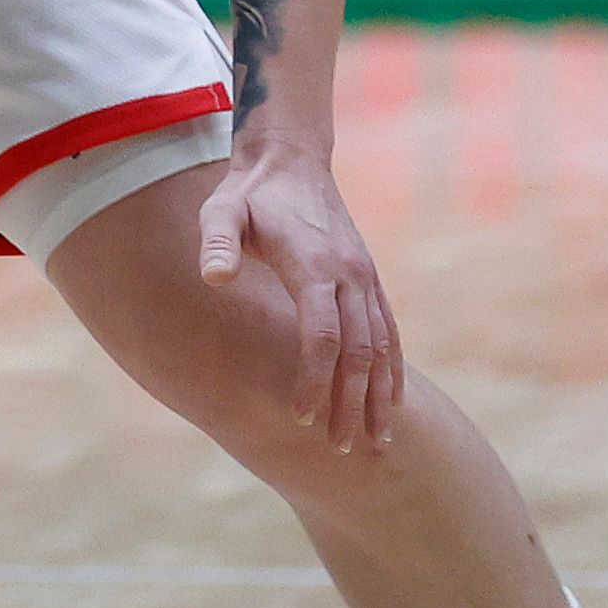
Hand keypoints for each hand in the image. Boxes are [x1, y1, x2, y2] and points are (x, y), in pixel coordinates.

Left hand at [199, 141, 401, 454]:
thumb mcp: (221, 210)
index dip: (313, 380)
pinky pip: (389, 331)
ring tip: (378, 442)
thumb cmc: (249, 193)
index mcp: (317, 266)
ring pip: (384, 347)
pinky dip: (394, 369)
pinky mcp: (368, 278)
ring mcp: (365, 278)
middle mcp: (350, 275)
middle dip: (351, 403)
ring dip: (380, 396)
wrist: (290, 159)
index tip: (299, 417)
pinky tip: (393, 401)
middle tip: (340, 449)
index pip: (323, 336)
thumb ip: (216, 242)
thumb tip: (214, 278)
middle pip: (360, 352)